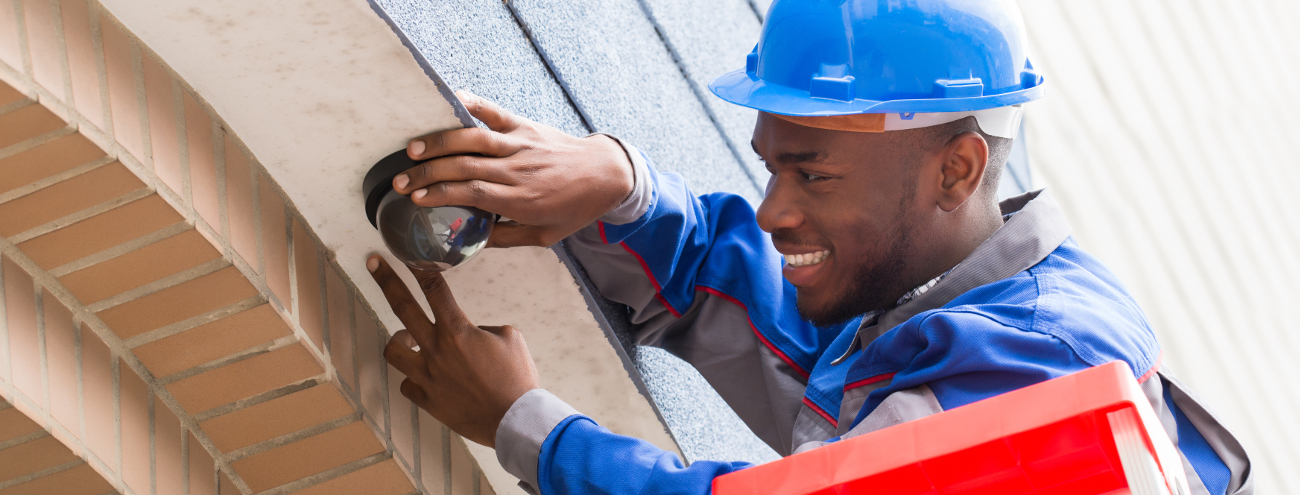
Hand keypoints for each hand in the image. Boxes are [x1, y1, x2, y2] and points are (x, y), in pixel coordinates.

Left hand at [367, 255, 539, 446]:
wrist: (514, 420)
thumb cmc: (517, 378)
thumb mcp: (509, 338)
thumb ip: (482, 330)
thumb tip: (470, 334)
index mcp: (458, 330)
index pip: (435, 289)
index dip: (420, 267)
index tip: (407, 253)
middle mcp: (436, 349)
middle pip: (403, 307)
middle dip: (386, 280)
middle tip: (373, 264)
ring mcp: (427, 376)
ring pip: (393, 350)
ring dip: (399, 340)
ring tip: (409, 339)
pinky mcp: (427, 400)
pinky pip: (408, 384)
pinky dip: (415, 378)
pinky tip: (428, 377)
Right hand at [394, 91, 633, 247]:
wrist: (606, 174)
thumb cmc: (573, 208)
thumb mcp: (544, 236)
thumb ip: (506, 238)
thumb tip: (471, 241)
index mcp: (522, 200)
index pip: (472, 194)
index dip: (440, 194)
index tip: (415, 199)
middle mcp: (518, 170)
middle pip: (464, 168)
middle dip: (427, 174)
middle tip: (399, 181)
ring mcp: (521, 145)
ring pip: (473, 140)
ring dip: (440, 143)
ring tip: (412, 150)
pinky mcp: (525, 126)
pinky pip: (494, 113)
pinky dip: (471, 104)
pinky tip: (450, 99)